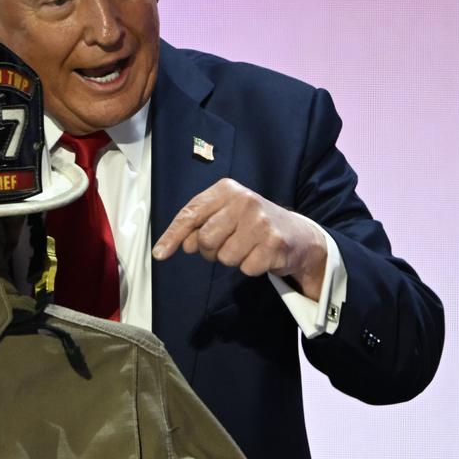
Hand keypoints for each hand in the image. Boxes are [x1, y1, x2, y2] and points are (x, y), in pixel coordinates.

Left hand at [152, 178, 328, 299]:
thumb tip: (185, 245)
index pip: (190, 213)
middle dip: (210, 250)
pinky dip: (250, 267)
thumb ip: (201, 224)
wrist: (298, 234)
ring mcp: (261, 222)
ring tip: (247, 247)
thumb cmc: (252, 224)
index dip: (173, 236)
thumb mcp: (225, 214)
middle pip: (205, 240)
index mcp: (227, 189)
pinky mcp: (274, 244)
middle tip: (227, 244)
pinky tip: (260, 255)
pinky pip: (245, 269)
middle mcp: (244, 201)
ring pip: (224, 257)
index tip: (159, 254)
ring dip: (231, 259)